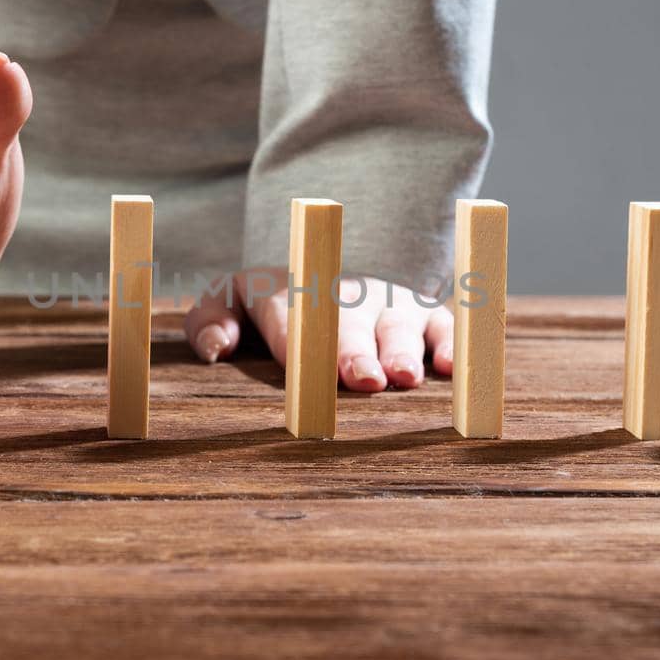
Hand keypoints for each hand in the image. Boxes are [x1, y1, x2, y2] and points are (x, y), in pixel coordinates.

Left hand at [183, 269, 454, 391]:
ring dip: (400, 350)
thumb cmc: (267, 310)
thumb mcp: (228, 305)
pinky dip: (450, 344)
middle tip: (358, 379)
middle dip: (352, 349)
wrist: (322, 280)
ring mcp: (386, 304)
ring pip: (396, 325)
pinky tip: (448, 369)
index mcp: (287, 288)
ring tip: (401, 377)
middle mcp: (342, 294)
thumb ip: (209, 321)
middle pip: (347, 320)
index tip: (294, 359)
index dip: (291, 332)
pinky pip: (443, 328)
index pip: (285, 306)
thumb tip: (216, 348)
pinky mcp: (425, 317)